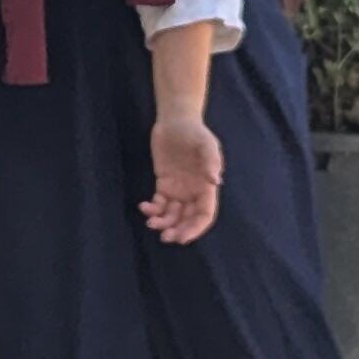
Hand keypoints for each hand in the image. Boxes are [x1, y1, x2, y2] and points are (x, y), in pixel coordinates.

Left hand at [143, 113, 222, 244]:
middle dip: (178, 230)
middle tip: (165, 237)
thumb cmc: (195, 131)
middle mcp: (193, 192)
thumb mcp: (207, 143)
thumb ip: (211, 161)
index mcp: (206, 187)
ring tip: (151, 223)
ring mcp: (178, 189)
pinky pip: (159, 203)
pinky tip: (144, 207)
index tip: (183, 237)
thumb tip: (215, 180)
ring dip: (163, 223)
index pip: (204, 214)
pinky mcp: (164, 183)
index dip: (196, 228)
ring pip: (172, 215)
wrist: (176, 121)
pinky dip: (152, 209)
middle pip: (188, 219)